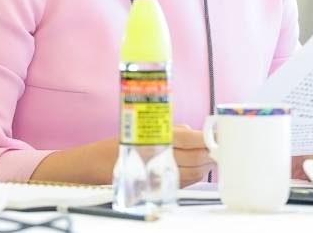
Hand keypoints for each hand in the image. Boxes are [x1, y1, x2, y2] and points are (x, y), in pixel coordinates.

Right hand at [30, 126, 210, 186]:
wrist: (91, 166)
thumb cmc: (115, 145)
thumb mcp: (140, 127)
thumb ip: (169, 129)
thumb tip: (193, 130)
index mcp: (153, 138)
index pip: (188, 138)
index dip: (206, 138)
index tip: (219, 134)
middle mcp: (156, 156)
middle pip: (194, 157)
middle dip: (210, 152)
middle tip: (221, 146)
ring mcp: (156, 173)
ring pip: (191, 172)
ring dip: (205, 165)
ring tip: (214, 157)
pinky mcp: (156, 186)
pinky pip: (181, 182)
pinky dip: (194, 175)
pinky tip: (199, 168)